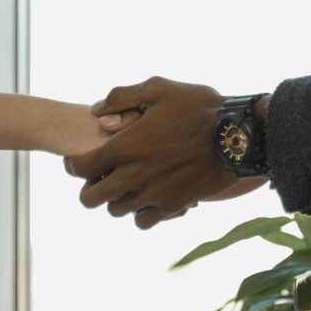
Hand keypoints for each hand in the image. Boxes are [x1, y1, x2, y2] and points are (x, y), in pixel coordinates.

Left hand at [65, 77, 244, 228]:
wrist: (237, 138)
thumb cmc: (199, 108)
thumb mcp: (159, 89)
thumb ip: (122, 97)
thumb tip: (97, 110)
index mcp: (124, 147)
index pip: (81, 167)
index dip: (73, 166)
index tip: (75, 163)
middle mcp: (133, 176)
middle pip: (91, 198)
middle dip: (88, 189)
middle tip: (96, 180)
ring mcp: (152, 195)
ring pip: (116, 210)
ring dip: (115, 200)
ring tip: (124, 187)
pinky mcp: (172, 207)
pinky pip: (144, 221)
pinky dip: (141, 213)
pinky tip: (148, 198)